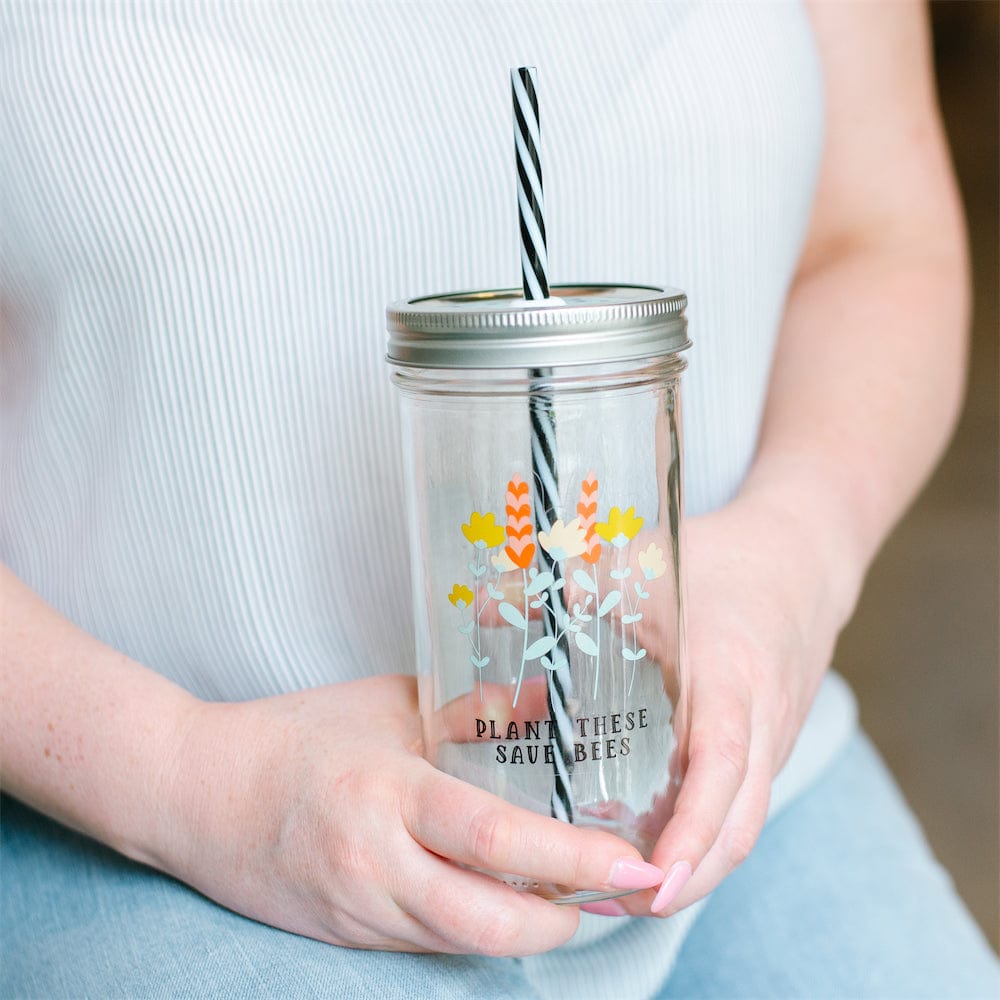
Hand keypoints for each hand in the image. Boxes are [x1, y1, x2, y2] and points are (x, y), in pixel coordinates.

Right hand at [159, 674, 664, 954]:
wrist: (196, 794)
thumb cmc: (293, 736)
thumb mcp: (384, 704)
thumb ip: (465, 706)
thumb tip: (541, 704)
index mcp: (389, 792)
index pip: (498, 841)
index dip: (575, 861)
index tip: (633, 864)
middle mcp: (376, 863)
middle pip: (492, 922)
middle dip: (569, 922)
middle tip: (616, 894)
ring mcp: (359, 910)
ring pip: (465, 946)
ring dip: (530, 932)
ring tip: (575, 900)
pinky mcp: (347, 938)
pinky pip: (429, 946)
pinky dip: (479, 933)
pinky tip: (506, 905)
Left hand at [608, 491, 846, 917]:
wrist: (801, 558)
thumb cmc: (719, 560)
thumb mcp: (644, 564)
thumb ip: (567, 586)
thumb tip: (480, 605)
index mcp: (730, 673)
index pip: (721, 765)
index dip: (691, 830)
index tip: (652, 879)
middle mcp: (762, 717)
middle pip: (740, 822)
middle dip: (686, 881)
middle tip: (610, 906)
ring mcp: (775, 737)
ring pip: (745, 823)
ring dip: (695, 870)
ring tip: (621, 894)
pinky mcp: (772, 744)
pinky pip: (745, 804)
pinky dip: (706, 839)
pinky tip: (656, 847)